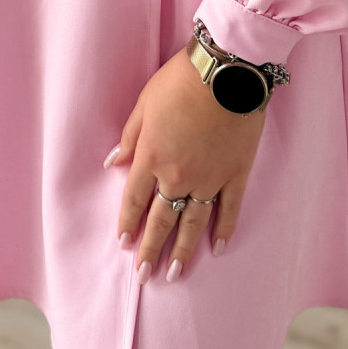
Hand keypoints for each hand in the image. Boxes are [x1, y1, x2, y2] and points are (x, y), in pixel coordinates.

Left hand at [106, 44, 268, 282]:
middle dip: (151, 250)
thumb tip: (112, 163)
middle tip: (144, 276)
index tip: (124, 245)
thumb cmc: (180, 80)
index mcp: (151, 157)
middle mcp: (178, 175)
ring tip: (175, 274)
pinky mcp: (235, 173)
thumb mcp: (144, 104)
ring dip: (183, 250)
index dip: (127, 223)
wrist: (226, 71)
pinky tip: (217, 249)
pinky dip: (223, 230)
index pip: (134, 200)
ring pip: (193, 223)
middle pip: (161, 219)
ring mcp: (209, 178)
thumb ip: (129, 137)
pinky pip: (228, 209)